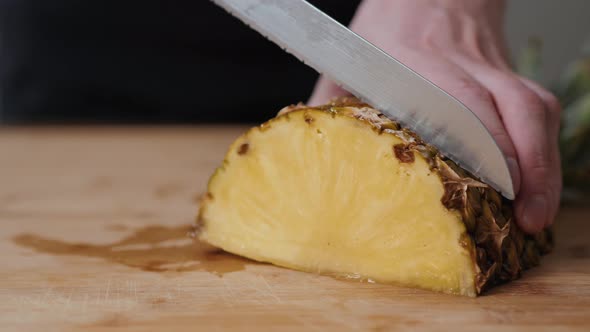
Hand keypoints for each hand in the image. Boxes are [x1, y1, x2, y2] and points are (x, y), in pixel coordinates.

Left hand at [309, 0, 561, 233]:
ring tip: (535, 213)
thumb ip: (330, 107)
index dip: (480, 146)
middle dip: (522, 166)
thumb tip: (306, 157)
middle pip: (507, 107)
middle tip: (523, 217)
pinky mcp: (508, 75)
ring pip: (533, 108)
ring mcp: (491, 67)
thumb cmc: (380, 37)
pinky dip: (544, 149)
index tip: (487, 187)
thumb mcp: (346, 65)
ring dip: (542, 164)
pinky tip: (538, 182)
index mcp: (412, 62)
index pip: (456, 102)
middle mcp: (461, 63)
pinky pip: (540, 108)